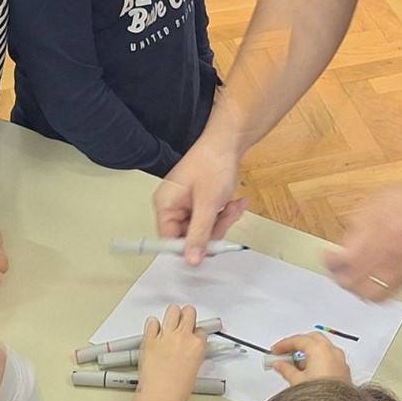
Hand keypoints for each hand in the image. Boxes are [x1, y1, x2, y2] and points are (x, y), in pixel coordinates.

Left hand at [120, 305, 209, 400]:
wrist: (159, 397)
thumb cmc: (176, 391)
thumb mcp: (194, 371)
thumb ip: (193, 354)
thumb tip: (190, 350)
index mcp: (197, 346)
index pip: (201, 329)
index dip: (196, 332)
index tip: (193, 335)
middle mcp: (183, 337)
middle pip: (189, 311)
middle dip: (187, 315)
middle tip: (183, 322)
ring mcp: (166, 336)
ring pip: (172, 310)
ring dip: (172, 315)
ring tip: (170, 322)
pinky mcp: (150, 339)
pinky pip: (152, 322)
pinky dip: (153, 325)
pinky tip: (155, 331)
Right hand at [154, 144, 247, 265]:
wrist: (229, 141)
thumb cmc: (213, 162)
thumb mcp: (208, 204)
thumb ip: (199, 234)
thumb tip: (191, 259)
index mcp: (166, 204)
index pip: (168, 240)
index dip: (188, 248)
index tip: (206, 252)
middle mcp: (174, 205)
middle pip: (190, 237)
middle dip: (213, 230)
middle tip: (226, 219)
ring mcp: (188, 204)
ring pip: (205, 229)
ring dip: (223, 221)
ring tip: (233, 206)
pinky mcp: (201, 202)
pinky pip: (212, 219)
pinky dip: (226, 213)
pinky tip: (236, 202)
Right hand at [268, 332, 350, 384]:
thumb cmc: (322, 398)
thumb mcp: (296, 382)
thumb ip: (286, 369)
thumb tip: (280, 365)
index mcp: (320, 349)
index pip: (298, 339)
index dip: (283, 345)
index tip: (275, 351)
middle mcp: (333, 352)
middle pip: (312, 339)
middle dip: (297, 344)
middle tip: (285, 353)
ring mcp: (341, 361)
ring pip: (323, 348)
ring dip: (308, 353)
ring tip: (295, 366)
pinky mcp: (344, 372)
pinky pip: (330, 359)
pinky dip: (318, 360)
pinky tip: (309, 373)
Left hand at [325, 180, 401, 300]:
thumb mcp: (379, 200)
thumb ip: (359, 220)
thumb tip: (346, 239)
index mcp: (373, 234)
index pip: (341, 259)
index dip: (329, 261)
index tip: (327, 258)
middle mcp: (384, 255)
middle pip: (350, 280)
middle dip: (338, 277)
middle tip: (336, 272)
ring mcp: (398, 269)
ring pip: (366, 293)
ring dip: (354, 289)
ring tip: (350, 283)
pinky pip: (386, 296)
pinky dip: (374, 295)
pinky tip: (370, 288)